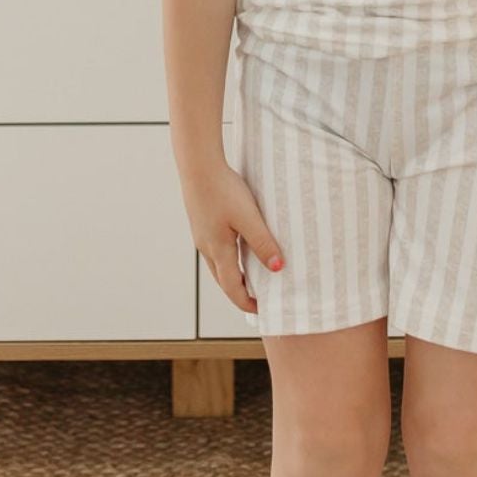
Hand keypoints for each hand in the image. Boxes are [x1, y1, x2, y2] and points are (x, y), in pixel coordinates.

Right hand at [182, 161, 284, 316]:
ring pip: (219, 266)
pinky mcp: (202, 224)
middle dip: (240, 294)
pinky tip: (239, 250)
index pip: (233, 288)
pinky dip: (229, 260)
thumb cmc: (224, 190)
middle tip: (258, 301)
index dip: (247, 302)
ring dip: (234, 277)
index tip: (262, 310)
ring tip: (253, 280)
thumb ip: (263, 243)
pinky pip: (217, 251)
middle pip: (224, 281)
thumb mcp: (249, 217)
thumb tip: (278, 268)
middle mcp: (207, 247)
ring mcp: (202, 236)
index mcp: (218, 250)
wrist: (198, 165)